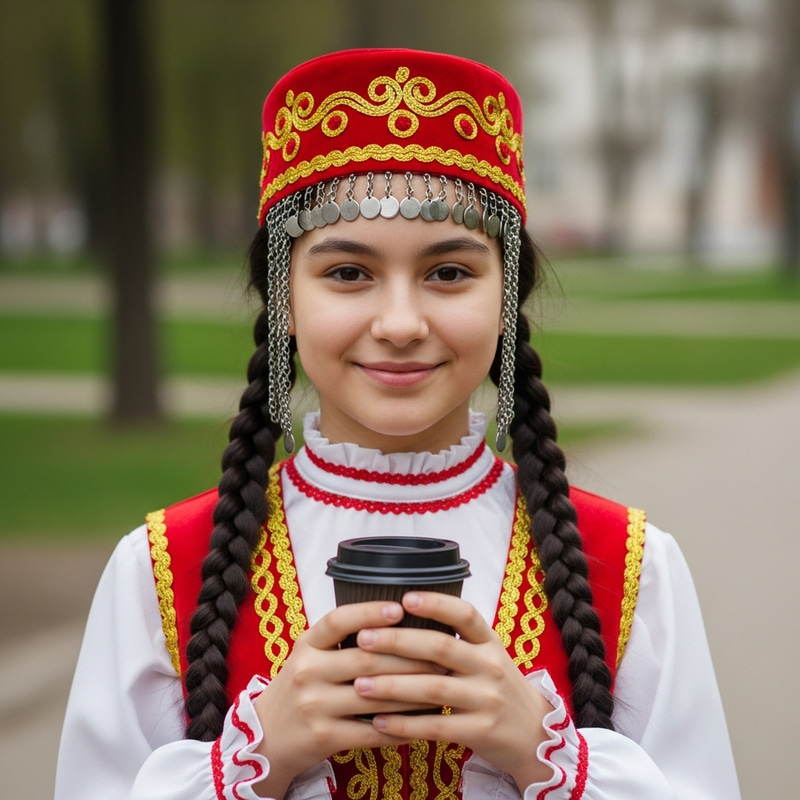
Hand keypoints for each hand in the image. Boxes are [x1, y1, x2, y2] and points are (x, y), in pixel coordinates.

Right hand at [252, 600, 444, 798]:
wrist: (266, 735)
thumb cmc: (301, 687)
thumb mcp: (309, 654)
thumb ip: (341, 640)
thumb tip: (395, 619)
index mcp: (306, 644)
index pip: (338, 621)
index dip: (369, 612)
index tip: (400, 608)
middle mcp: (308, 671)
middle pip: (365, 659)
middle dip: (408, 656)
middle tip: (441, 654)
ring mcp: (314, 705)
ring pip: (374, 695)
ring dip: (412, 691)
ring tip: (439, 685)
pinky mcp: (323, 736)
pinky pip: (371, 731)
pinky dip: (400, 726)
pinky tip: (421, 722)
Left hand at [351, 591, 554, 791]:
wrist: (535, 734)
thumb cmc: (497, 688)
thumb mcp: (487, 655)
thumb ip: (456, 639)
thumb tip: (402, 616)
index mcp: (489, 642)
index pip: (465, 614)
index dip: (436, 604)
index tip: (404, 598)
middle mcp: (490, 666)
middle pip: (441, 647)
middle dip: (398, 641)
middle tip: (363, 639)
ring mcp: (487, 699)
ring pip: (434, 688)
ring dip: (393, 686)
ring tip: (360, 685)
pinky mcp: (482, 731)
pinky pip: (437, 726)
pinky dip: (406, 725)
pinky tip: (379, 722)